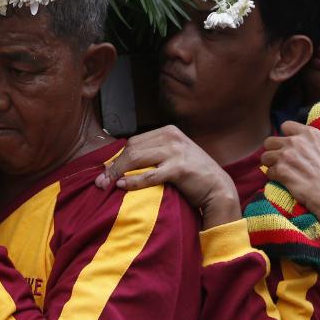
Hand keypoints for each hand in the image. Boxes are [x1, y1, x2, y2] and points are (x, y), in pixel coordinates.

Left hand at [94, 126, 240, 228]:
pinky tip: (122, 185)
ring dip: (117, 172)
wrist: (218, 188)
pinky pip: (150, 174)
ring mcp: (176, 151)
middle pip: (132, 148)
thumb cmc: (192, 176)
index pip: (134, 142)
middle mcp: (171, 136)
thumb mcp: (172, 157)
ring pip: (137, 158)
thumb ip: (152, 155)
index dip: (117, 157)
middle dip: (114, 166)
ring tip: (106, 185)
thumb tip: (121, 164)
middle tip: (101, 182)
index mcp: (168, 131)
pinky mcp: (180, 168)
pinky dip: (133, 181)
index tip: (106, 172)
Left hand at [262, 122, 319, 236]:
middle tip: (280, 161)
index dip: (286, 136)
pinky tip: (282, 182)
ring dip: (270, 164)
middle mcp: (296, 142)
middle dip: (273, 150)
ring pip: (265, 156)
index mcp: (311, 134)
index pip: (286, 126)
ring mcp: (286, 156)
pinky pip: (267, 171)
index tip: (289, 146)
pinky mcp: (280, 171)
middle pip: (270, 141)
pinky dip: (273, 177)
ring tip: (279, 172)